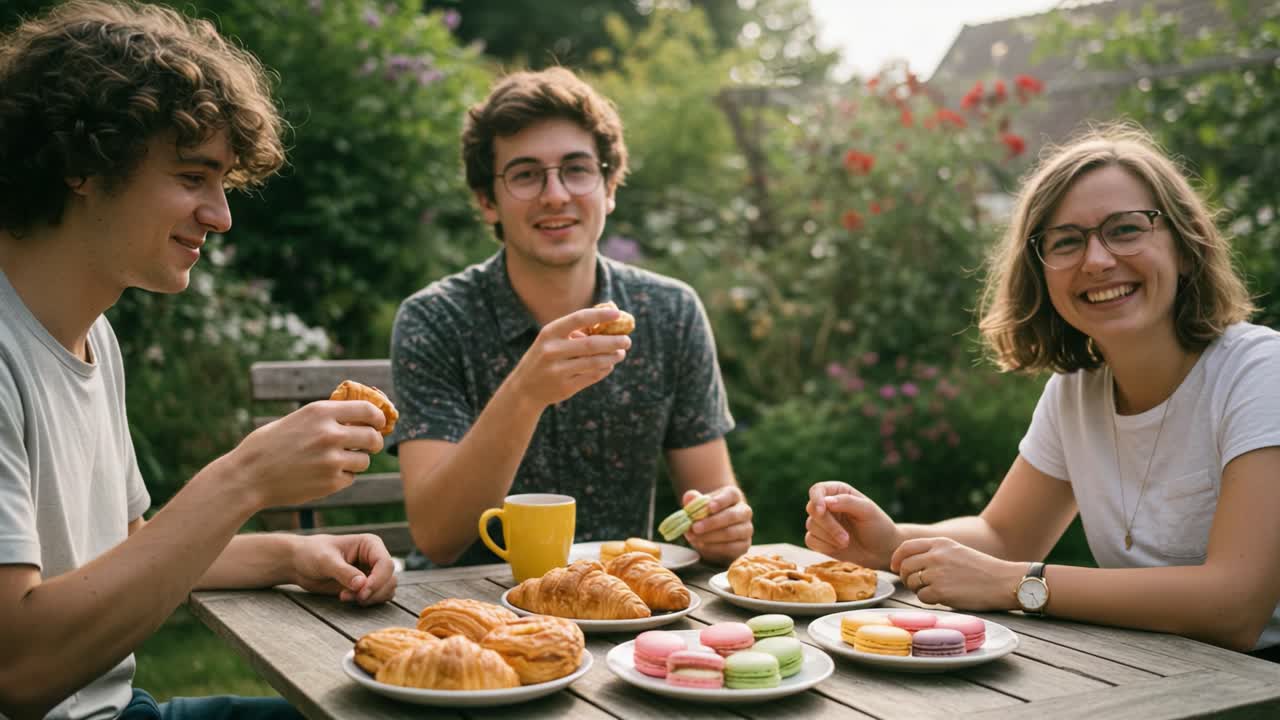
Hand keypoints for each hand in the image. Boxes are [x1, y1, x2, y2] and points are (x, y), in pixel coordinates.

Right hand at [227, 400, 384, 509]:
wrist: (248, 476)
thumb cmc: (270, 445)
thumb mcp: (298, 419)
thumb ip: (328, 416)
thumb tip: (361, 415)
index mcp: (321, 412)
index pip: (368, 410)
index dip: (378, 417)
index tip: (379, 423)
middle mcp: (329, 434)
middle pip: (373, 437)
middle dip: (374, 442)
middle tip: (368, 445)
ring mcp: (332, 460)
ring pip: (364, 460)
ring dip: (356, 461)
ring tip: (336, 461)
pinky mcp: (330, 482)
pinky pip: (351, 478)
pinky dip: (343, 477)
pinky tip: (323, 475)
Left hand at [290, 534, 397, 604]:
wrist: (299, 563)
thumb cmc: (311, 553)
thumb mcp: (325, 561)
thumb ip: (344, 572)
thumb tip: (362, 584)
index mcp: (370, 544)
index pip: (386, 564)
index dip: (378, 581)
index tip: (362, 594)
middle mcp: (374, 558)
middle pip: (389, 579)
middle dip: (373, 592)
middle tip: (350, 597)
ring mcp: (371, 572)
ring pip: (386, 590)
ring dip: (369, 598)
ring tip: (345, 596)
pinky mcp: (365, 585)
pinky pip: (377, 597)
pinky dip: (365, 601)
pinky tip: (347, 597)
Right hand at [508, 307, 631, 407]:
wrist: (525, 389)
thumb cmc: (545, 356)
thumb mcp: (552, 339)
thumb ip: (575, 329)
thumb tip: (608, 317)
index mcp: (549, 333)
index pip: (579, 318)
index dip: (600, 315)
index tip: (618, 313)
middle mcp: (552, 350)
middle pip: (592, 344)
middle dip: (614, 341)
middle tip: (627, 340)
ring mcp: (558, 370)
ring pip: (595, 362)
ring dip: (612, 357)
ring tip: (621, 353)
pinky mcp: (565, 387)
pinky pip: (592, 376)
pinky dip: (604, 369)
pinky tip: (609, 365)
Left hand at [682, 488, 752, 564]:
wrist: (714, 533)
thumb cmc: (706, 514)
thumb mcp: (698, 505)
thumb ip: (693, 499)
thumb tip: (689, 497)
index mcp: (733, 496)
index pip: (731, 495)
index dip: (721, 501)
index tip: (710, 507)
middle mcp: (744, 511)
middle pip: (731, 515)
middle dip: (711, 522)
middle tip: (695, 527)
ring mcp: (746, 529)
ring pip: (730, 533)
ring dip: (710, 536)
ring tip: (694, 538)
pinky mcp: (744, 545)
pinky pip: (730, 548)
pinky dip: (714, 547)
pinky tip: (702, 545)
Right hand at [803, 481, 901, 568]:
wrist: (881, 551)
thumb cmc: (878, 527)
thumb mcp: (868, 511)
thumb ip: (847, 502)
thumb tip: (826, 501)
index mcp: (838, 492)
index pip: (817, 490)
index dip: (816, 499)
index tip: (822, 510)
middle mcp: (827, 505)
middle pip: (812, 509)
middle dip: (828, 525)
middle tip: (846, 539)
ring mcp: (822, 523)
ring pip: (811, 525)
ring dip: (829, 537)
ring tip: (846, 543)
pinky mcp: (819, 539)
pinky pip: (810, 540)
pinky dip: (823, 546)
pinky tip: (839, 548)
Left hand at [890, 537, 1021, 610]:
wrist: (1004, 582)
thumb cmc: (983, 569)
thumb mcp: (957, 551)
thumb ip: (935, 553)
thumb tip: (910, 564)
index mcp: (940, 543)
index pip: (906, 547)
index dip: (896, 558)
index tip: (895, 567)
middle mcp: (935, 555)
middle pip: (904, 567)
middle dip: (906, 577)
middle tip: (916, 585)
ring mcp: (937, 573)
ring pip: (911, 583)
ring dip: (918, 590)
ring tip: (935, 591)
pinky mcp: (940, 591)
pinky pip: (921, 597)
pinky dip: (928, 600)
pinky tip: (943, 598)